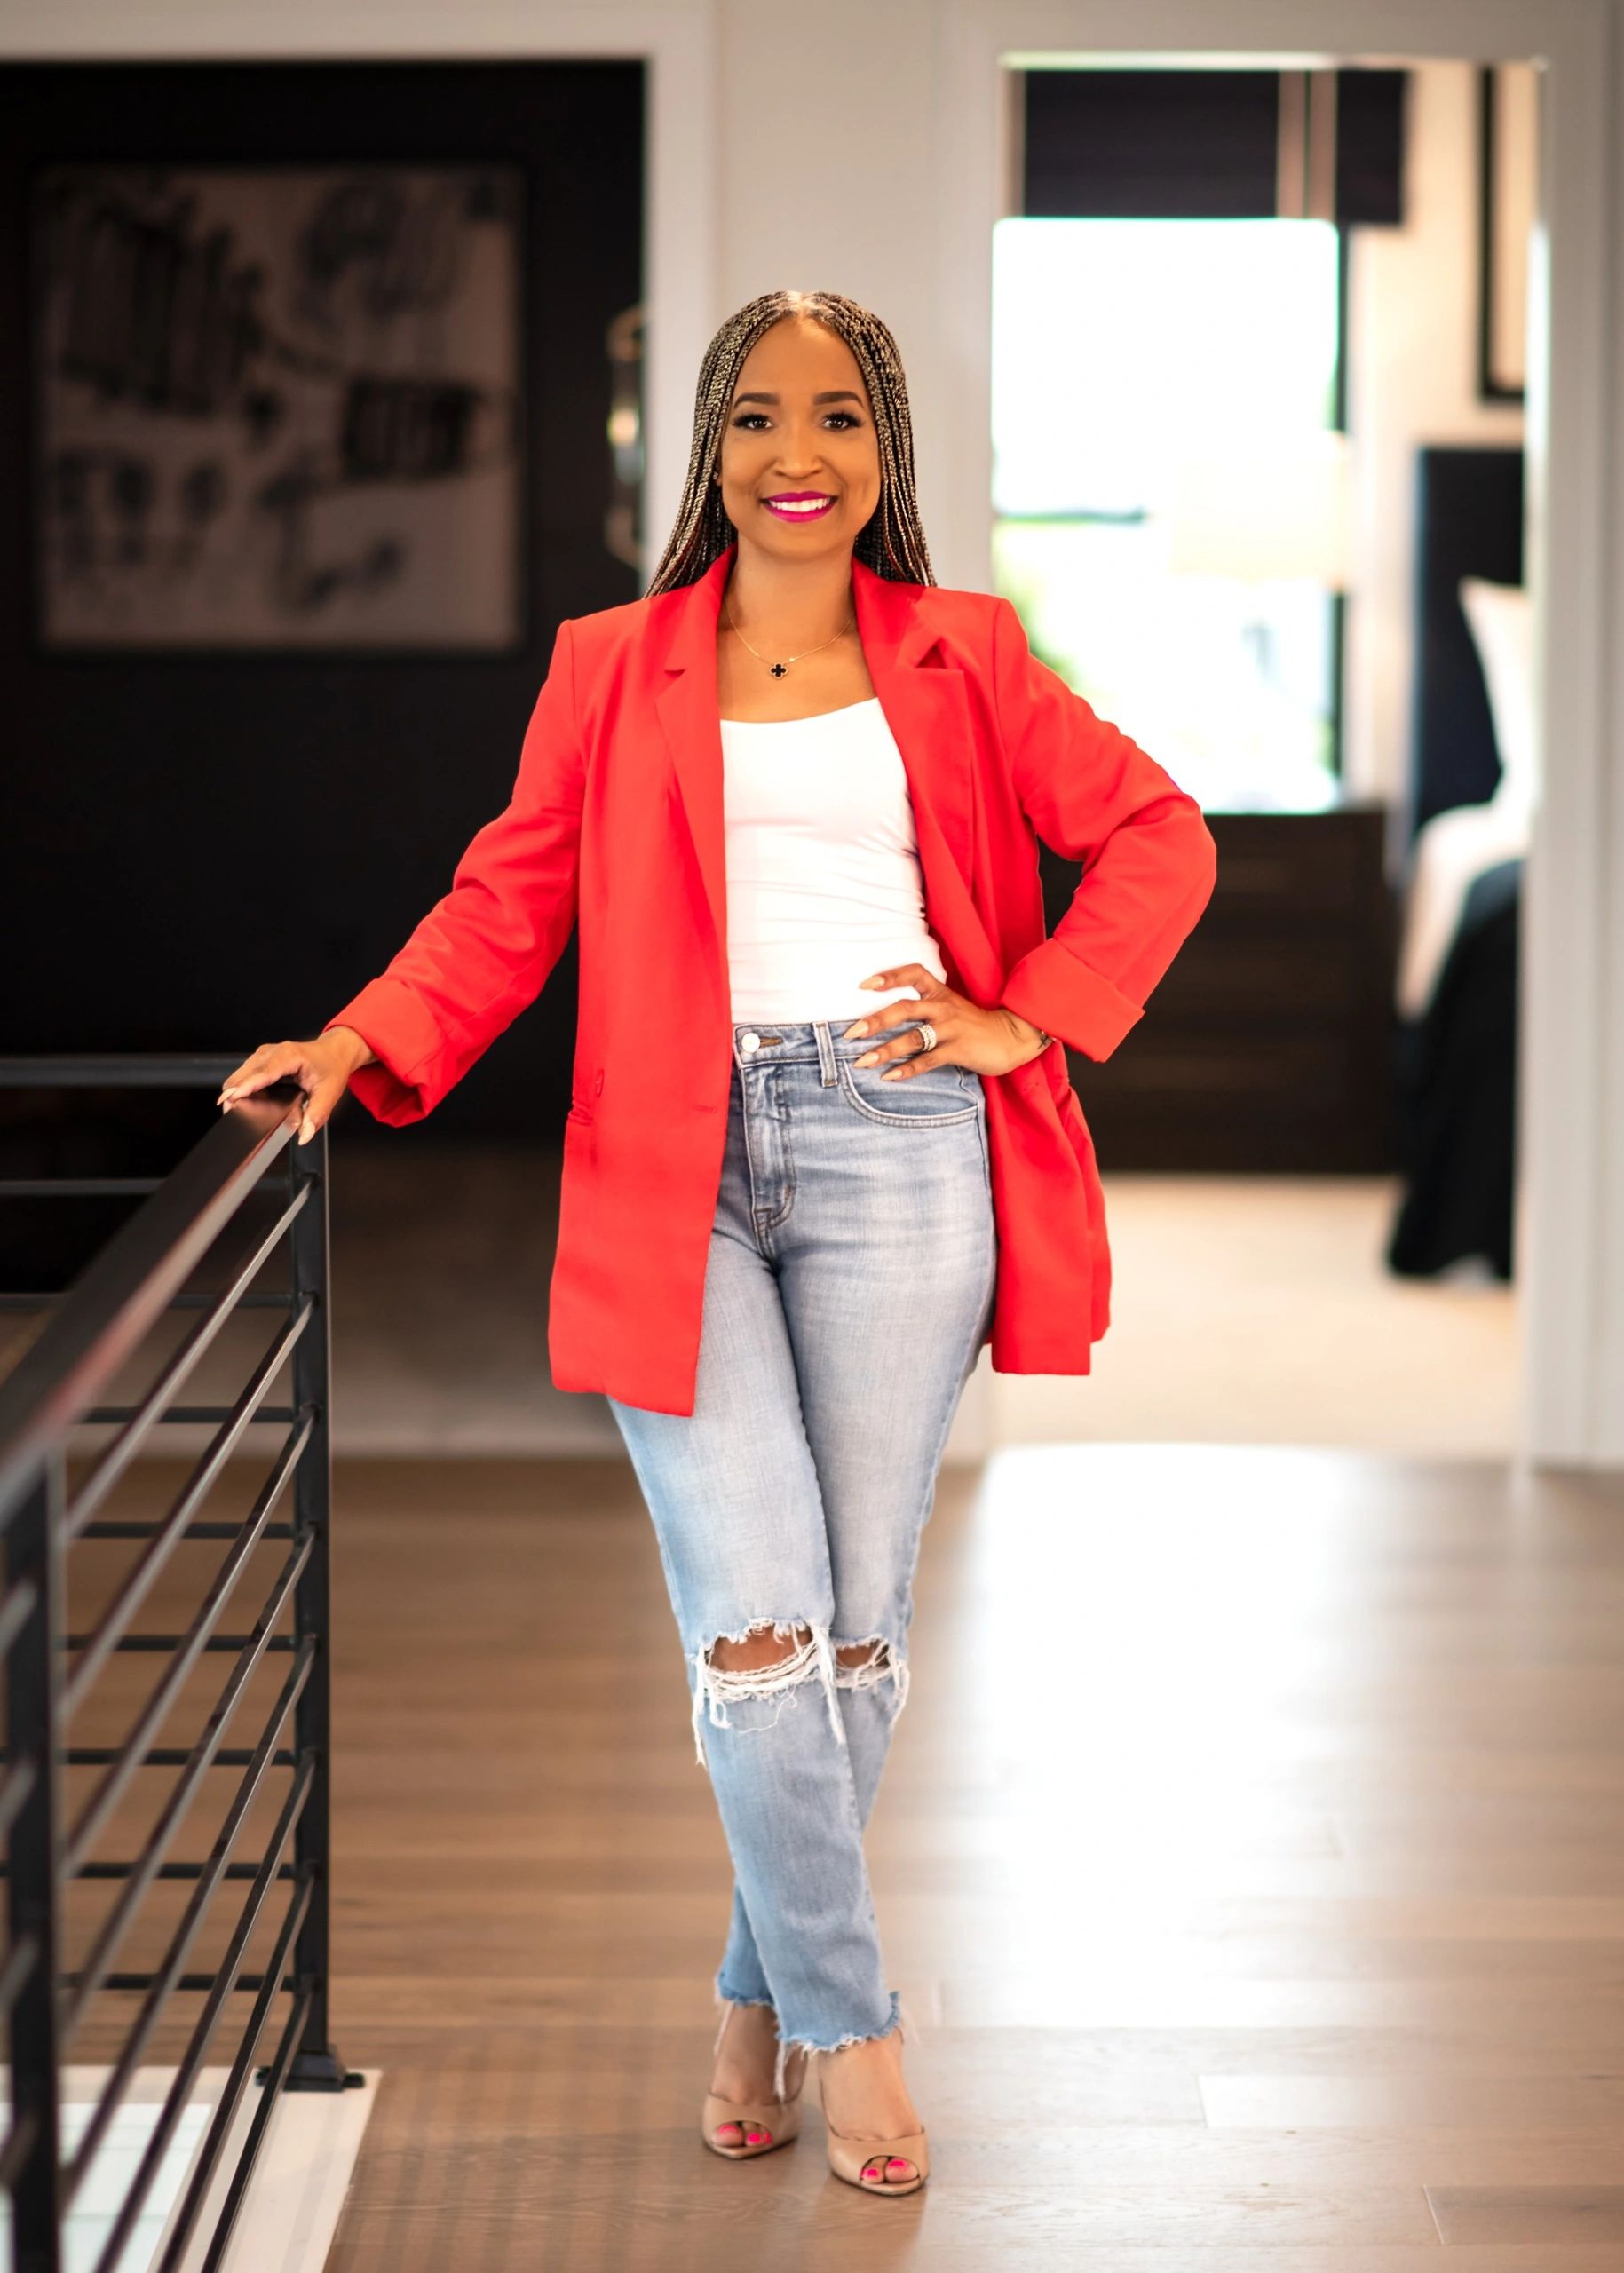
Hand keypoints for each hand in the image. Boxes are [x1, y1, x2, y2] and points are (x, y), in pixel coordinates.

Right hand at [215, 1027, 374, 1144]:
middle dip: (234, 1094)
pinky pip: (244, 1074)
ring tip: (239, 1111)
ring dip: (237, 1092)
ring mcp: (264, 1054)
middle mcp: (272, 1052)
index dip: (244, 1086)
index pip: (261, 1073)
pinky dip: (242, 1089)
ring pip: (240, 1074)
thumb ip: (317, 1115)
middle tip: (233, 1115)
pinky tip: (247, 1102)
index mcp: (289, 1056)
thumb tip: (304, 1135)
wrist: (335, 1051)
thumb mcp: (329, 1093)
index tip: (229, 1100)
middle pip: (243, 1074)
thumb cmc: (331, 1067)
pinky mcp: (260, 1060)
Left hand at [842, 965, 1048, 1079]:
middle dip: (876, 1020)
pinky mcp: (959, 1049)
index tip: (864, 985)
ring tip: (862, 1061)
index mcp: (939, 992)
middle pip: (905, 1008)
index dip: (889, 976)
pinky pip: (928, 1060)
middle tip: (851, 1033)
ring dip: (885, 1050)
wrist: (1012, 1036)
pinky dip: (907, 1070)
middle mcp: (943, 1007)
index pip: (913, 973)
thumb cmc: (973, 1024)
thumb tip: (882, 1019)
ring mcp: (951, 1028)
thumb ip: (923, 1007)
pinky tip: (889, 1077)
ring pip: (913, 1038)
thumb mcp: (949, 1007)